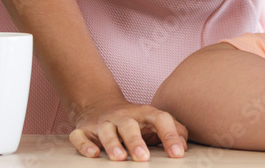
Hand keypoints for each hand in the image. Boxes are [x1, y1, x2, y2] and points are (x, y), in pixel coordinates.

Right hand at [68, 95, 188, 160]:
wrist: (101, 105)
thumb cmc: (137, 121)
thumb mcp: (156, 122)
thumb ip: (174, 131)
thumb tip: (184, 147)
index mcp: (146, 113)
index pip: (161, 120)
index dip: (170, 136)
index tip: (177, 155)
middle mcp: (124, 116)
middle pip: (130, 125)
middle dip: (136, 141)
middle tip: (144, 158)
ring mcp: (103, 122)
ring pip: (106, 130)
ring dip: (112, 144)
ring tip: (119, 158)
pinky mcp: (84, 130)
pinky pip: (81, 136)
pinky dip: (84, 145)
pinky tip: (93, 154)